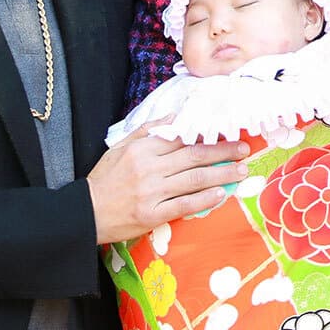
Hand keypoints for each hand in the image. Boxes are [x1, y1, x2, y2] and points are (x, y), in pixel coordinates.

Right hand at [88, 128, 247, 243]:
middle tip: (244, 149)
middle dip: (223, 152)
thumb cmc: (105, 179)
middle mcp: (149, 168)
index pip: (180, 138)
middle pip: (193, 156)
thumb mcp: (120, 146)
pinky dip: (204, 199)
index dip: (206, 135)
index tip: (226, 131)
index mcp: (142, 149)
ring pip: (194, 179)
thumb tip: (176, 115)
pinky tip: (221, 194)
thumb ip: (148, 129)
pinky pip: (184, 204)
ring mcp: (152, 192)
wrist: (85, 213)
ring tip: (241, 170)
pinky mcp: (152, 215)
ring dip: (222, 174)